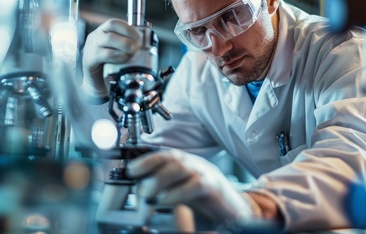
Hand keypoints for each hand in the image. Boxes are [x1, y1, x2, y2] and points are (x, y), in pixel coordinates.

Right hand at [82, 19, 141, 96]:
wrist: (94, 82)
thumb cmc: (107, 66)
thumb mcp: (118, 52)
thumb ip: (129, 46)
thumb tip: (146, 43)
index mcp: (103, 32)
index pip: (115, 22)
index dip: (129, 27)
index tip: (140, 36)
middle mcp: (97, 36)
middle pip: (111, 26)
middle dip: (128, 34)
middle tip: (137, 45)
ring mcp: (92, 46)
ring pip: (108, 38)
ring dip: (124, 44)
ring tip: (133, 52)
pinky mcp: (90, 59)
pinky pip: (104, 54)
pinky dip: (117, 56)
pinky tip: (124, 59)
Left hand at [127, 149, 258, 221]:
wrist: (234, 210)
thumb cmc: (206, 200)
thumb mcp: (181, 190)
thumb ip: (163, 186)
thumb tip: (140, 187)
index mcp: (186, 163)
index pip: (164, 154)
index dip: (146, 160)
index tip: (130, 170)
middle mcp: (195, 164)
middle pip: (170, 158)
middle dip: (150, 169)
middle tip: (138, 188)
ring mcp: (206, 173)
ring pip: (180, 168)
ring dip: (160, 180)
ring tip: (147, 194)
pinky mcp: (214, 188)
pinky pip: (195, 185)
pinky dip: (177, 192)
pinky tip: (165, 200)